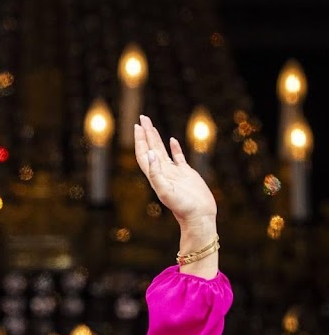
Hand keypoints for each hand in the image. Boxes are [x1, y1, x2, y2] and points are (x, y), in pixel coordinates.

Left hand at [135, 115, 218, 277]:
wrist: (199, 216)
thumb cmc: (182, 207)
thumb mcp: (166, 191)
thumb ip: (156, 173)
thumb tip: (150, 154)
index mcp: (155, 176)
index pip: (144, 154)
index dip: (139, 140)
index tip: (136, 126)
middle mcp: (163, 172)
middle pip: (151, 149)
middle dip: (146, 134)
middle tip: (142, 118)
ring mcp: (174, 173)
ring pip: (163, 151)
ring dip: (156, 138)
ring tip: (151, 125)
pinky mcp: (187, 174)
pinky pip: (179, 158)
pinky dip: (174, 148)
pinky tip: (172, 140)